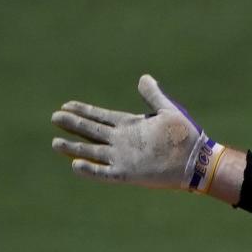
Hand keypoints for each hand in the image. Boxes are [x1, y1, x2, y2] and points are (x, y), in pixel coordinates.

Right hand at [51, 74, 224, 191]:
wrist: (197, 160)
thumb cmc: (185, 136)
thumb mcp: (168, 110)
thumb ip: (153, 95)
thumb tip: (144, 77)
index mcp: (130, 125)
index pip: (101, 116)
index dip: (83, 111)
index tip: (66, 104)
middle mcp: (122, 141)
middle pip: (91, 131)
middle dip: (73, 124)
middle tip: (54, 117)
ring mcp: (124, 157)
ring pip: (92, 152)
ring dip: (75, 147)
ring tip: (56, 142)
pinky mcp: (129, 173)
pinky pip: (105, 173)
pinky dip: (91, 170)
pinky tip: (75, 164)